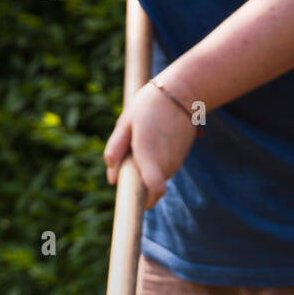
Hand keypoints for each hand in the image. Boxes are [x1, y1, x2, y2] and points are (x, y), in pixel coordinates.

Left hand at [104, 82, 196, 208]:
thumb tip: (111, 180)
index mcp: (149, 156)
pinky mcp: (179, 158)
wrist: (182, 92)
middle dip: (137, 178)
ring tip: (144, 139)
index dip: (146, 202)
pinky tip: (155, 139)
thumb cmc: (149, 105)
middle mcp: (165, 164)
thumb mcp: (125, 123)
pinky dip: (155, 160)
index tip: (135, 202)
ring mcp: (175, 163)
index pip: (155, 192)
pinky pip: (162, 167)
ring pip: (155, 176)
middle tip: (131, 149)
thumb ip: (115, 150)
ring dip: (146, 166)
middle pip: (148, 186)